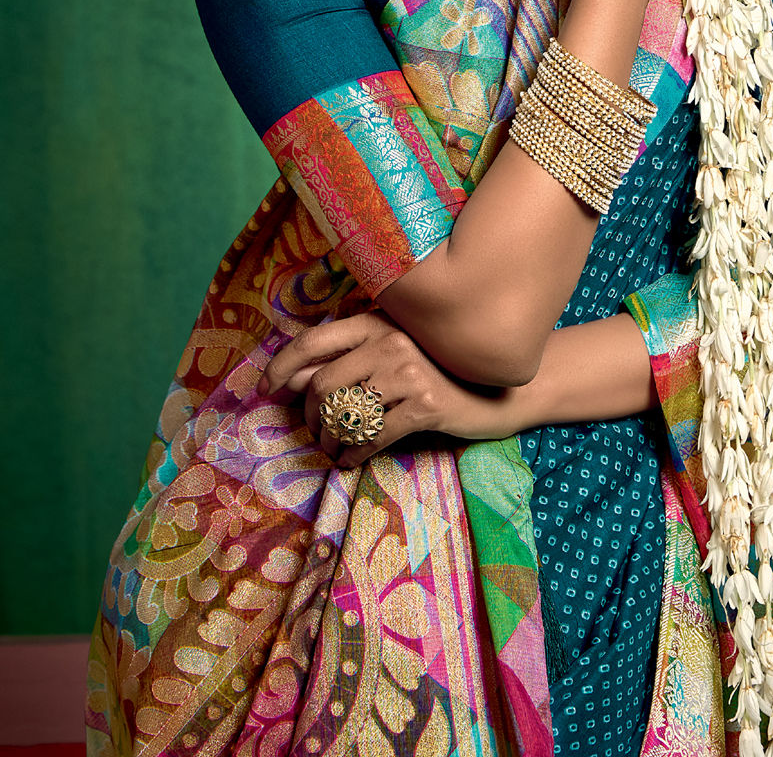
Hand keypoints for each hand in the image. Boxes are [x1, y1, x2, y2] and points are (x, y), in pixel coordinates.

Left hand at [257, 309, 518, 466]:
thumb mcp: (392, 355)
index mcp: (378, 322)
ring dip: (330, 440)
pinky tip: (351, 461)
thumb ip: (348, 360)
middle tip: (316, 432)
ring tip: (334, 449)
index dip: (282, 364)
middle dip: (310, 415)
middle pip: (323, 384)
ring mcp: (409, 373)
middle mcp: (391, 342)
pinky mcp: (425, 407)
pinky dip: (353, 456)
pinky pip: (371, 438)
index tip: (265, 387)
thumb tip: (294, 380)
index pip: (315, 340)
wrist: (495, 392)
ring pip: (344, 414)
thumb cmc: (437, 372)